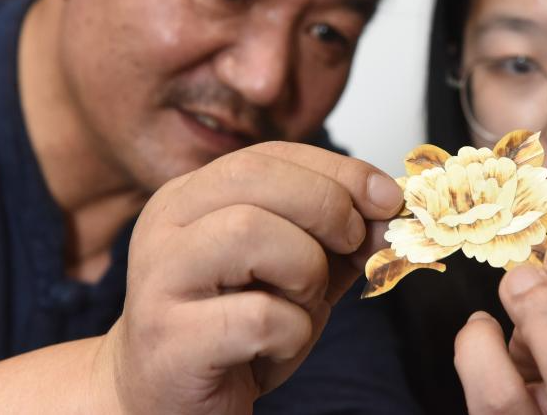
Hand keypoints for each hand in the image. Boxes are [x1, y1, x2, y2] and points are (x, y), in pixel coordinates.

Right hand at [96, 141, 403, 414]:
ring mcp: (159, 279)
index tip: (386, 198)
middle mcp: (165, 225)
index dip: (337, 170)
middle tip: (353, 245)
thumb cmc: (232, 332)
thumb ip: (335, 238)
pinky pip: (257, 316)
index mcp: (191, 197)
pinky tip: (275, 347)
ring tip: (302, 302)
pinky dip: (292, 333)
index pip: (268, 156)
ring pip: (250, 231)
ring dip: (305, 269)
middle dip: (326, 206)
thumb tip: (387, 211)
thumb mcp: (294, 273)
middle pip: (253, 176)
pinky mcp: (169, 339)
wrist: (166, 404)